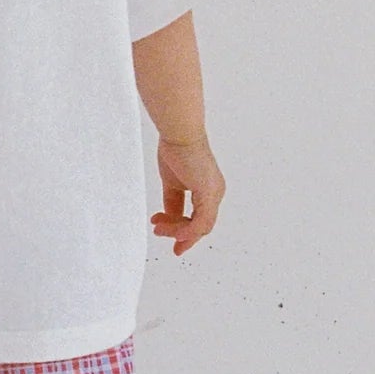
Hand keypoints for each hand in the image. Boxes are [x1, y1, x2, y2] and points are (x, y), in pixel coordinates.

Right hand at [150, 132, 224, 254]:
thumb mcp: (172, 183)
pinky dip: (186, 230)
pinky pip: (200, 222)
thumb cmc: (176, 150)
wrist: (178, 134)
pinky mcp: (209, 193)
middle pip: (201, 226)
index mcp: (209, 190)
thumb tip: (168, 219)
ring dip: (177, 231)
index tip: (168, 237)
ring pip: (200, 227)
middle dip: (181, 235)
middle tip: (163, 239)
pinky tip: (171, 231)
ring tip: (158, 229)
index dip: (184, 231)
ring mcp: (214, 194)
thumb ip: (172, 203)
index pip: (199, 218)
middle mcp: (216, 193)